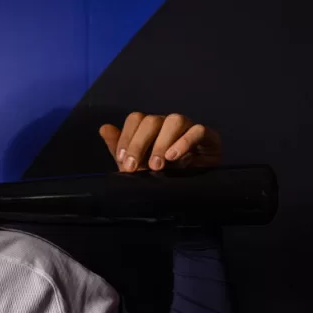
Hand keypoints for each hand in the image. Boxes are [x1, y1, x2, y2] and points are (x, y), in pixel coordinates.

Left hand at [98, 112, 221, 172]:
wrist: (192, 194)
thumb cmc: (163, 177)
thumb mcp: (137, 167)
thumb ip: (120, 149)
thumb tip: (104, 128)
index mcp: (151, 128)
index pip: (136, 119)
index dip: (127, 137)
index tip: (124, 161)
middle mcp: (168, 124)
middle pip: (151, 120)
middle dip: (140, 144)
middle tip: (136, 168)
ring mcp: (189, 128)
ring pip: (174, 120)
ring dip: (162, 143)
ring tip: (157, 166)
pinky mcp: (209, 137)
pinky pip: (198, 130)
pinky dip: (185, 142)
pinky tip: (175, 157)